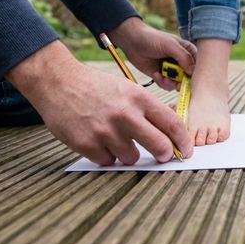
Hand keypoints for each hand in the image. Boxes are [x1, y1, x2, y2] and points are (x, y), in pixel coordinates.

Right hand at [7, 41, 193, 164]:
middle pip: (160, 146)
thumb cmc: (96, 87)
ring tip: (115, 137)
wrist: (59, 82)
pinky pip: (108, 161)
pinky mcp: (87, 144)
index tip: (186, 150)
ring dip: (127, 153)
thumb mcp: (128, 89)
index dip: (183, 141)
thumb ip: (148, 110)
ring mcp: (106, 130)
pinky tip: (98, 139)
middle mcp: (125, 114)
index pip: (172, 124)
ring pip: (132, 158)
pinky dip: (105, 155)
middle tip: (162, 155)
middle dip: (164, 154)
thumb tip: (171, 134)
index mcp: (139, 98)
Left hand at [109, 17, 196, 90]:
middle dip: (182, 81)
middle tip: (175, 81)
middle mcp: (183, 62)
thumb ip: (184, 57)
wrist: (132, 42)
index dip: (197, 74)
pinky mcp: (162, 76)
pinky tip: (156, 74)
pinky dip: (162, 82)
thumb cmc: (152, 39)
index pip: (199, 66)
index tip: (191, 79)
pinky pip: (167, 85)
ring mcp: (172, 70)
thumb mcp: (170, 46)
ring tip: (162, 76)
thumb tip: (193, 72)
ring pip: (179, 84)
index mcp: (189, 52)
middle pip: (190, 78)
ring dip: (170, 83)